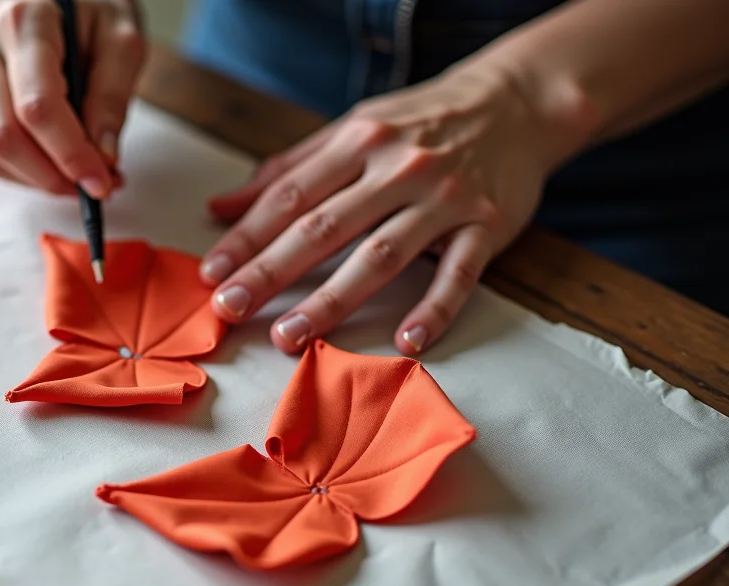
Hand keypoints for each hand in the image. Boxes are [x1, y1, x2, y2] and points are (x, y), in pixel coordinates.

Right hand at [0, 0, 144, 197]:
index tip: (100, 183)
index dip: (70, 154)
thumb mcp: (123, 40)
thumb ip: (113, 97)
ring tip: (80, 177)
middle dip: (52, 176)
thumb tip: (102, 158)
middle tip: (95, 188)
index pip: (37, 106)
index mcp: (25, 21)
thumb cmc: (94, 11)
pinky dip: (24, 171)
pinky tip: (55, 164)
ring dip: (39, 179)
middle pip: (5, 136)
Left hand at [199, 64, 571, 355]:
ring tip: (291, 337)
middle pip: (323, 227)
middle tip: (230, 309)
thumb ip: (288, 170)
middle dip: (270, 272)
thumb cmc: (420, 122)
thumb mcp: (352, 128)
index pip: (290, 195)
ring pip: (380, 255)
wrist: (517, 102)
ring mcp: (445, 197)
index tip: (211, 274)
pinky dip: (434, 309)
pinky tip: (406, 341)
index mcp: (357, 141)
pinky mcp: (487, 225)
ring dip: (332, 300)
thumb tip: (221, 208)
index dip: (247, 237)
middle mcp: (397, 168)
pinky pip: (458, 274)